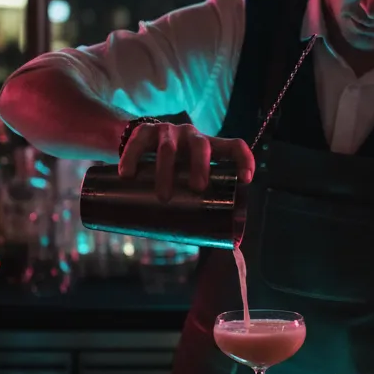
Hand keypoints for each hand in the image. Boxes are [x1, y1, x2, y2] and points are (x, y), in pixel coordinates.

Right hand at [118, 120, 254, 200]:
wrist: (139, 139)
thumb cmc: (172, 166)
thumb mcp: (187, 174)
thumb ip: (195, 199)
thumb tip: (208, 242)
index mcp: (209, 146)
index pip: (233, 146)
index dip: (244, 160)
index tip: (246, 179)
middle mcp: (191, 135)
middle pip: (201, 145)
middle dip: (201, 166)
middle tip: (198, 188)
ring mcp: (167, 131)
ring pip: (169, 147)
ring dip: (166, 171)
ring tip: (164, 196)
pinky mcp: (144, 131)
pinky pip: (138, 143)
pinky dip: (132, 158)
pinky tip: (127, 175)